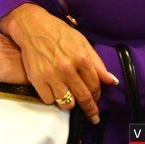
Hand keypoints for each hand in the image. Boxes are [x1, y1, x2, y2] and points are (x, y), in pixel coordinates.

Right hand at [0, 4, 117, 120]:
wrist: (32, 27)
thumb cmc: (59, 33)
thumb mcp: (82, 42)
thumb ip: (97, 63)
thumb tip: (112, 81)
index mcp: (81, 57)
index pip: (94, 86)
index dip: (97, 95)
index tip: (96, 99)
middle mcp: (67, 68)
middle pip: (83, 97)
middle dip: (90, 109)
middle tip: (93, 116)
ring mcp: (51, 75)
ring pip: (66, 103)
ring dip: (70, 103)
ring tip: (69, 97)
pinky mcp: (37, 79)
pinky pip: (49, 100)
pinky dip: (52, 98)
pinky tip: (53, 89)